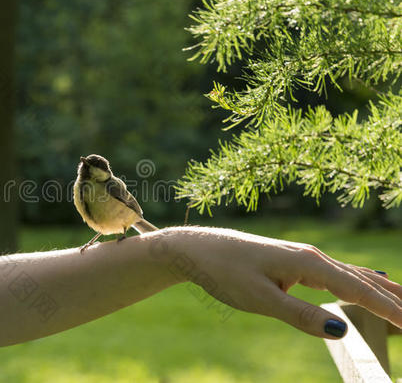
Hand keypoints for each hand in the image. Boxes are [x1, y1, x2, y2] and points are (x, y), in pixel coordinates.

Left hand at [164, 227, 401, 337]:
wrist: (196, 249)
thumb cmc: (223, 271)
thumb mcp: (259, 299)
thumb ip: (299, 314)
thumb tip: (341, 328)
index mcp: (308, 262)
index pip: (359, 290)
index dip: (391, 309)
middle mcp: (312, 255)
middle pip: (364, 279)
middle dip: (396, 299)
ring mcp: (303, 256)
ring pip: (352, 274)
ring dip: (382, 290)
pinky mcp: (293, 261)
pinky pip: (336, 274)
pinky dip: (359, 284)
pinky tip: (366, 289)